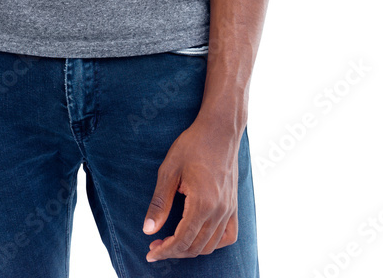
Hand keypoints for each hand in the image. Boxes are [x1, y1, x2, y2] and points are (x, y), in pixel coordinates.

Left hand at [142, 114, 240, 260]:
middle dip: (174, 252)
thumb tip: (148, 230)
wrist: (219, 129)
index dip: (164, 251)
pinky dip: (213, 244)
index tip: (150, 253)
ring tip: (172, 243)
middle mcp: (219, 211)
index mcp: (202, 203)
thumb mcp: (169, 170)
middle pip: (195, 247)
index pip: (182, 241)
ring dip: (190, 249)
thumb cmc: (192, 145)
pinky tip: (199, 238)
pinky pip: (228, 236)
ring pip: (211, 245)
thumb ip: (160, 202)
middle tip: (156, 245)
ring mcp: (229, 209)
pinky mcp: (234, 205)